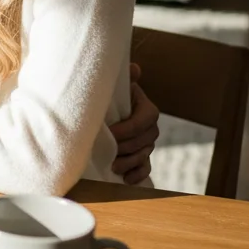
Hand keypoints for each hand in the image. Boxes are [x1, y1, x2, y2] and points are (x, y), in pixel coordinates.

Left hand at [110, 63, 159, 183]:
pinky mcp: (140, 157)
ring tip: (113, 166)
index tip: (110, 132)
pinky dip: (137, 175)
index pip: (146, 119)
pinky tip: (126, 179)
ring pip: (144, 155)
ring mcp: (146, 143)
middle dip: (127, 147)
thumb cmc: (106, 97)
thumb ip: (125, 78)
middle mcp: (149, 127)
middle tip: (109, 152)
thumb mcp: (114, 87)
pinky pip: (146, 168)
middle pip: (146, 140)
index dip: (129, 128)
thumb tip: (135, 69)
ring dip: (130, 162)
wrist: (100, 111)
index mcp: (145, 107)